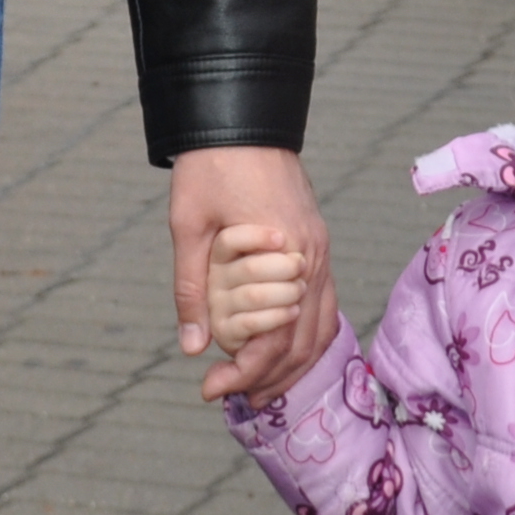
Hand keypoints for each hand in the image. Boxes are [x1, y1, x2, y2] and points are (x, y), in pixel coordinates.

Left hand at [171, 146, 334, 401]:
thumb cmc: (212, 167)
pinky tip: (286, 349)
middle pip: (303, 343)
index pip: (272, 339)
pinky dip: (309, 336)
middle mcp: (312, 260)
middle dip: (270, 378)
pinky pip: (326, 304)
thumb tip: (190, 346)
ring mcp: (321, 251)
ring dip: (294, 364)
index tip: (211, 389)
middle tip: (231, 397)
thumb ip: (191, 288)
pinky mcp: (318, 243)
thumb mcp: (188, 226)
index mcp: (284, 257)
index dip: (243, 373)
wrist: (244, 117)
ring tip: (258, 385)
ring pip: (321, 328)